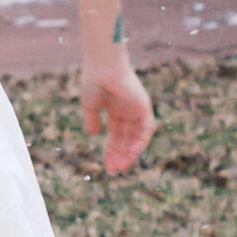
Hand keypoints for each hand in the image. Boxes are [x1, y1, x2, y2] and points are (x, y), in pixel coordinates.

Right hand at [81, 60, 154, 176]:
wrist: (102, 65)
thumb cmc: (94, 80)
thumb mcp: (90, 105)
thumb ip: (92, 120)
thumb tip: (92, 134)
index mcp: (115, 109)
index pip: (116, 135)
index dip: (111, 151)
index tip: (106, 165)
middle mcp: (128, 110)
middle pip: (127, 139)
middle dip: (120, 155)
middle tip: (114, 171)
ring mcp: (137, 109)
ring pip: (137, 137)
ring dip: (130, 152)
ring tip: (121, 166)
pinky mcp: (145, 106)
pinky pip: (146, 128)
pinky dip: (140, 141)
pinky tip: (132, 153)